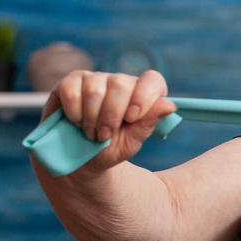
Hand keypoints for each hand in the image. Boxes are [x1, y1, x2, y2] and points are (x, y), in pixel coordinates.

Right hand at [39, 69, 175, 173]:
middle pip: (121, 83)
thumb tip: (170, 105)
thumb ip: (148, 123)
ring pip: (95, 88)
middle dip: (112, 115)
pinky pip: (72, 89)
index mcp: (140, 94)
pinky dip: (74, 111)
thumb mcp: (131, 142)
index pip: (152, 80)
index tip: (132, 118)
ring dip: (92, 117)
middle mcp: (118, 82)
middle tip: (105, 135)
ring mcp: (94, 79)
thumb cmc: (109, 150)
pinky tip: (75, 122)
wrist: (78, 161)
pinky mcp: (70, 83)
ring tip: (91, 133)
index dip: (144, 97)